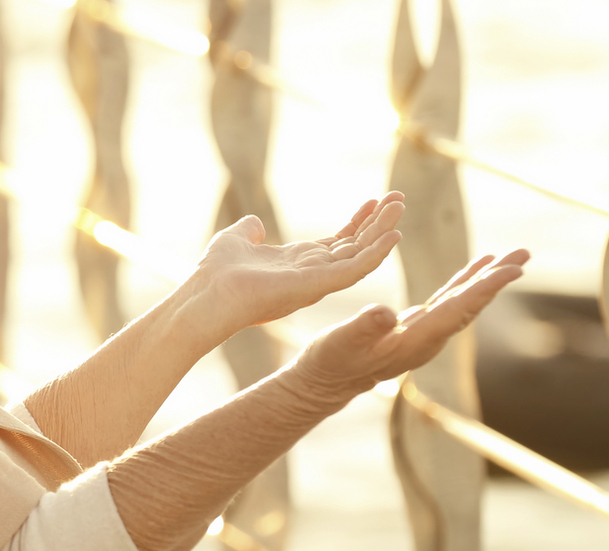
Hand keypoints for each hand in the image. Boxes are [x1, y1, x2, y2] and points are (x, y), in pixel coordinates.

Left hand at [185, 192, 405, 337]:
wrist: (207, 295)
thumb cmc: (217, 273)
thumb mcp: (235, 240)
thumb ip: (248, 231)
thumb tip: (254, 222)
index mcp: (297, 263)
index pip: (337, 243)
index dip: (357, 223)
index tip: (374, 201)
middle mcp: (313, 274)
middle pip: (355, 247)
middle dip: (378, 223)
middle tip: (399, 198)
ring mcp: (318, 281)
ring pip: (361, 255)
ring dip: (382, 231)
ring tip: (400, 206)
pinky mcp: (318, 286)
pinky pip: (355, 270)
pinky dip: (376, 253)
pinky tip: (393, 236)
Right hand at [286, 250, 530, 400]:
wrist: (325, 384)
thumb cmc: (330, 363)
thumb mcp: (341, 342)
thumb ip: (364, 328)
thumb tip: (385, 312)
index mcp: (415, 341)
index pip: (458, 310)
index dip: (485, 289)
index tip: (512, 271)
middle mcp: (428, 339)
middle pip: (469, 304)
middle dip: (496, 279)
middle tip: (523, 255)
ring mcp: (424, 334)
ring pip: (462, 301)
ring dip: (485, 279)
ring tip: (509, 258)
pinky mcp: (414, 327)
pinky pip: (447, 301)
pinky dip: (463, 283)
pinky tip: (474, 270)